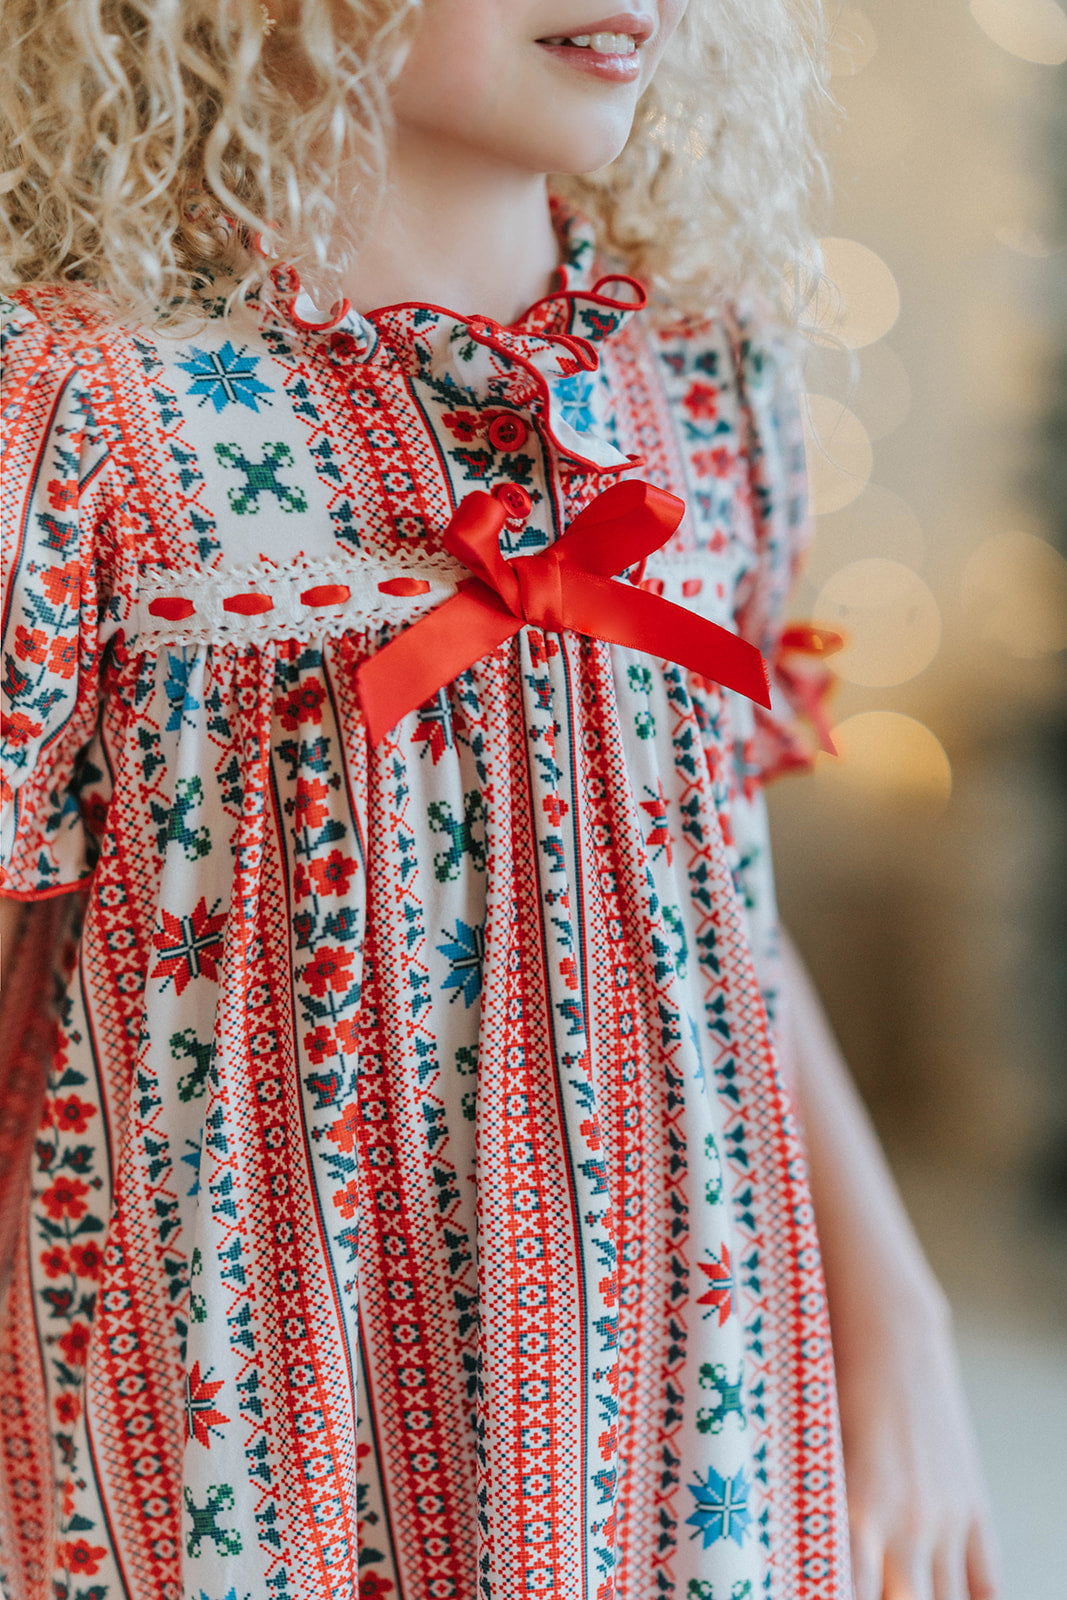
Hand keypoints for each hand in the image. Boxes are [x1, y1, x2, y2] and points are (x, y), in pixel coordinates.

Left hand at [834, 1290, 1000, 1599]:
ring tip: (900, 1590)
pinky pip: (985, 1582)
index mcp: (858, 1507)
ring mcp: (945, 1518)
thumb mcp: (814, 1448)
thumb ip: (814, 1508)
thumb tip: (799, 1553)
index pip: (852, 1595)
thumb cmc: (832, 1385)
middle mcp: (906, 1522)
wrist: (891, 1336)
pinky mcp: (972, 1508)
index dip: (835, 1596)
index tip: (823, 1592)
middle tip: (872, 1588)